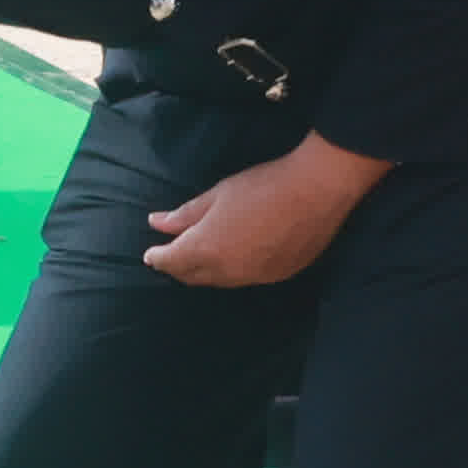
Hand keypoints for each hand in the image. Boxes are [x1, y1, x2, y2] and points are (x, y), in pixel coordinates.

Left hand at [140, 134, 389, 287]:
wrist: (317, 190)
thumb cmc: (263, 186)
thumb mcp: (217, 195)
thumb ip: (185, 215)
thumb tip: (155, 224)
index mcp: (207, 248)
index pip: (171, 262)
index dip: (158, 258)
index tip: (150, 253)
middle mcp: (228, 271)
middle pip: (192, 276)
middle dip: (178, 267)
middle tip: (171, 254)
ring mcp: (255, 277)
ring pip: (219, 281)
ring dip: (204, 271)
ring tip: (198, 257)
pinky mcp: (278, 276)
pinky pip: (244, 279)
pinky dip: (231, 271)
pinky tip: (232, 257)